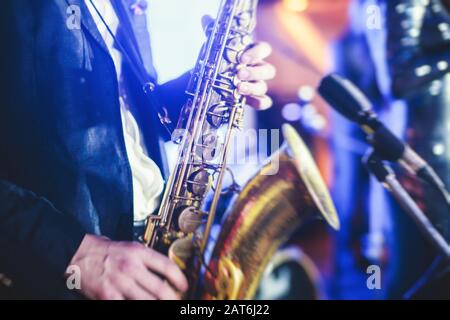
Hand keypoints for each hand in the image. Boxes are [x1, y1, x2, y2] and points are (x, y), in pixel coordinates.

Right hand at [67, 234, 187, 299]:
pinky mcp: (108, 296)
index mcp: (139, 252)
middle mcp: (131, 267)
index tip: (184, 286)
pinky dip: (136, 307)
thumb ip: (147, 258)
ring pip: (147, 301)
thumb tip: (164, 272)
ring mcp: (120, 283)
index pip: (167, 266)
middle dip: (172, 298)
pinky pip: (127, 306)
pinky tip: (139, 305)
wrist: (79, 253)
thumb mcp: (130, 247)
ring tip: (161, 304)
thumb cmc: (105, 250)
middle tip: (175, 301)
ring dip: (157, 304)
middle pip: (160, 289)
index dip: (180, 279)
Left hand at [201, 16, 275, 109]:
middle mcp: (259, 69)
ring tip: (238, 88)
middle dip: (254, 72)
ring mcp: (258, 84)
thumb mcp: (217, 47)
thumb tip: (206, 19)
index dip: (257, 53)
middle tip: (239, 74)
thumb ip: (213, 33)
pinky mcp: (254, 99)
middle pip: (268, 70)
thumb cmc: (221, 61)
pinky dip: (259, 102)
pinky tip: (248, 101)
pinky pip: (264, 102)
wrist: (214, 81)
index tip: (242, 58)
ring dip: (253, 88)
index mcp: (253, 54)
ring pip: (264, 86)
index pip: (264, 49)